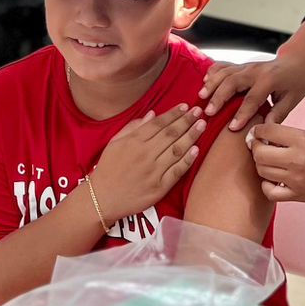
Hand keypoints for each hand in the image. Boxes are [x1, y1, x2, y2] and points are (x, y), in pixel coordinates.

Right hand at [88, 104, 206, 220]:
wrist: (102, 199)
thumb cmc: (108, 169)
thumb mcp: (114, 143)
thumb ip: (133, 127)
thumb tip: (153, 114)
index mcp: (133, 142)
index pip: (158, 124)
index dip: (173, 114)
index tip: (186, 106)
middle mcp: (145, 154)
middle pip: (170, 134)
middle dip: (187, 121)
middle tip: (199, 111)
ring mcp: (153, 172)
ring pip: (177, 150)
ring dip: (191, 136)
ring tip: (202, 125)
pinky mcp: (159, 188)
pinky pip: (177, 171)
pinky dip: (188, 160)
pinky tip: (197, 149)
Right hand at [200, 54, 304, 130]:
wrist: (297, 61)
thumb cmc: (296, 82)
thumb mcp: (293, 100)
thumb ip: (278, 114)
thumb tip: (265, 130)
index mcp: (269, 80)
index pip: (252, 98)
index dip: (242, 114)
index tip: (232, 128)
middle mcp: (255, 70)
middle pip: (232, 82)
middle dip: (219, 97)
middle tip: (208, 112)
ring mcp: (247, 65)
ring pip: (225, 72)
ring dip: (212, 83)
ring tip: (201, 96)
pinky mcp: (241, 65)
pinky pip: (224, 65)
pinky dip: (213, 71)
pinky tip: (204, 80)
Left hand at [246, 122, 304, 204]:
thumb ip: (288, 135)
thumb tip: (265, 136)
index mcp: (301, 140)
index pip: (267, 131)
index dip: (258, 130)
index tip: (258, 132)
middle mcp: (296, 159)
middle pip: (259, 153)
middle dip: (256, 148)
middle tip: (260, 146)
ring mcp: (295, 179)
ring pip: (262, 171)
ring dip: (261, 165)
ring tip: (268, 161)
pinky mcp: (297, 195)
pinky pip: (270, 192)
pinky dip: (267, 185)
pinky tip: (272, 180)